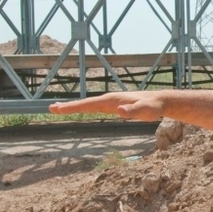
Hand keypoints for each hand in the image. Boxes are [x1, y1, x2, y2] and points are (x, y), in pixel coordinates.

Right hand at [48, 92, 164, 121]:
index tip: (58, 109)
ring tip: (59, 109)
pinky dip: (85, 107)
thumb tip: (119, 111)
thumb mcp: (145, 111)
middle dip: (68, 106)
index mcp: (112, 100)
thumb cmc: (154, 107)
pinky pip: (96, 106)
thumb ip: (133, 112)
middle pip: (85, 103)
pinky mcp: (115, 105)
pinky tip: (81, 109)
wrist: (161, 101)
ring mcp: (111, 101)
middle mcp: (109, 99)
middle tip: (51, 109)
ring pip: (89, 104)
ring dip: (74, 106)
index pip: (89, 105)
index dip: (73, 107)